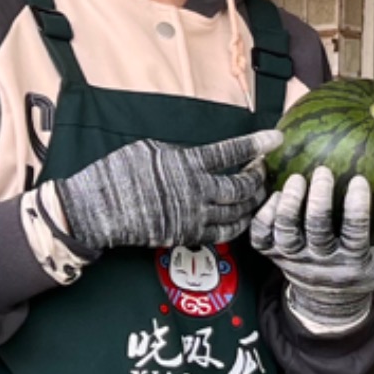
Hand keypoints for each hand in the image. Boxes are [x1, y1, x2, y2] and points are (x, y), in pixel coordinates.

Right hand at [42, 128, 280, 257]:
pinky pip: (223, 232)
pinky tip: (241, 217)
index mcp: (186, 163)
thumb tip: (197, 157)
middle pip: (240, 186)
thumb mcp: (148, 149)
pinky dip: (237, 224)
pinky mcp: (188, 235)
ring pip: (237, 212)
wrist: (98, 210)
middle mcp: (195, 190)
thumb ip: (178, 153)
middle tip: (263, 170)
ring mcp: (193, 216)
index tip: (276, 138)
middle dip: (257, 177)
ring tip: (257, 193)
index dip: (255, 144)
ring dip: (251, 202)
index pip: (230, 151)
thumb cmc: (117, 174)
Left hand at [246, 167, 373, 334]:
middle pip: (316, 232)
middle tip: (322, 171)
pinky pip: (261, 238)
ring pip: (285, 233)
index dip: (356, 209)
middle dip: (318, 201)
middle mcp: (319, 261)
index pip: (355, 235)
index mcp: (350, 262)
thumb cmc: (362, 268)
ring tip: (296, 178)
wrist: (327, 300)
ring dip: (289, 205)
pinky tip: (272, 193)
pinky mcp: (271, 255)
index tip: (359, 180)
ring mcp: (292, 259)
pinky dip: (263, 217)